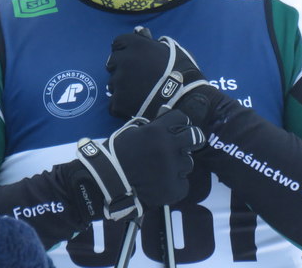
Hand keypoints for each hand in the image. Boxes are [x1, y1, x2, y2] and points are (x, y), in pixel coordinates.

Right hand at [76, 110, 204, 220]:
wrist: (107, 182)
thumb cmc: (117, 153)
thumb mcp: (133, 132)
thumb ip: (153, 125)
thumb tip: (166, 112)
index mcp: (157, 131)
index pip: (181, 118)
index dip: (179, 122)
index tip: (178, 127)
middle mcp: (168, 147)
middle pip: (194, 137)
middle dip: (193, 138)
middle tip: (189, 143)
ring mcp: (172, 169)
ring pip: (188, 163)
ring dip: (179, 164)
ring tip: (164, 169)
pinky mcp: (174, 189)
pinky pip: (183, 183)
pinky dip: (175, 183)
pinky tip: (162, 183)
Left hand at [106, 27, 209, 120]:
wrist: (185, 100)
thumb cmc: (182, 72)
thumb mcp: (170, 49)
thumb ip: (151, 41)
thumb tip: (139, 31)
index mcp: (136, 45)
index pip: (118, 42)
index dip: (125, 50)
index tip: (133, 58)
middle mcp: (124, 60)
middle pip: (112, 62)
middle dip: (121, 68)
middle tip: (136, 77)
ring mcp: (119, 81)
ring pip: (112, 83)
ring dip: (122, 87)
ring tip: (139, 93)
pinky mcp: (118, 101)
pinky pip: (114, 103)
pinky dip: (122, 105)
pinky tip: (135, 105)